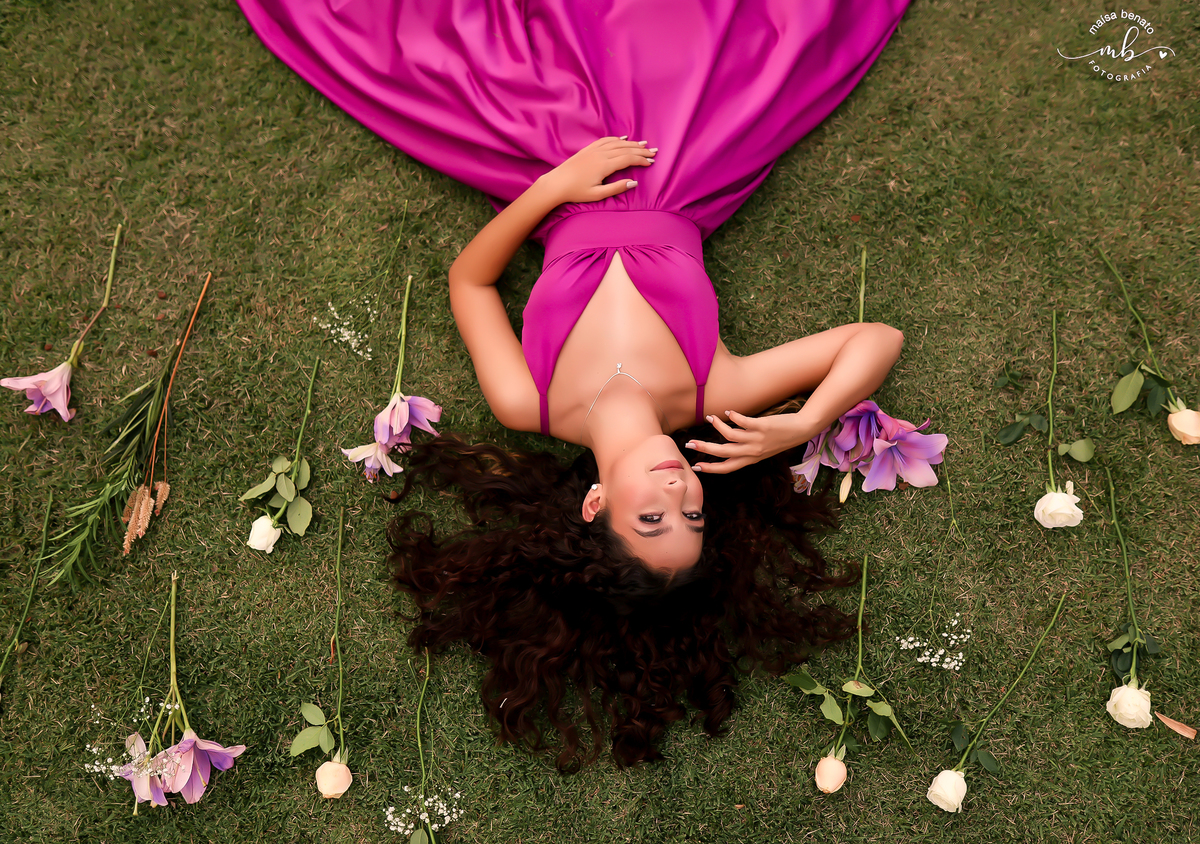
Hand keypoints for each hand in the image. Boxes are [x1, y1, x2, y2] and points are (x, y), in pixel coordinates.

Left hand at [540, 137, 655, 203]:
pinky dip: (617, 139)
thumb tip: (633, 182)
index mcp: (604, 165)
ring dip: (632, 143)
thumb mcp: (597, 194)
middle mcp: (601, 154)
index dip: (641, 159)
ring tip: (643, 144)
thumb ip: (616, 188)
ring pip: (617, 143)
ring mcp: (594, 149)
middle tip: (653, 152)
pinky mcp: (588, 149)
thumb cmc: (576, 191)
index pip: (628, 159)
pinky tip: (624, 139)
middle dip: (641, 150)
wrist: (556, 183)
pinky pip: (606, 140)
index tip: (651, 162)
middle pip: (625, 149)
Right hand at [685, 410, 803, 474]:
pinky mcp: (762, 426)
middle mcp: (752, 452)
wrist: (801, 430)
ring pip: (730, 436)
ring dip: (717, 427)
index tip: (696, 466)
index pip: (727, 467)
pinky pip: (743, 422)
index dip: (711, 468)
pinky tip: (728, 412)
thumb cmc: (779, 439)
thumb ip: (744, 449)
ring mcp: (757, 439)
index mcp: (750, 459)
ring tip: (710, 418)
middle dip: (705, 449)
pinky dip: (733, 416)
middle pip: (723, 453)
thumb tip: (726, 442)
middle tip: (689, 444)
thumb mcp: (761, 450)